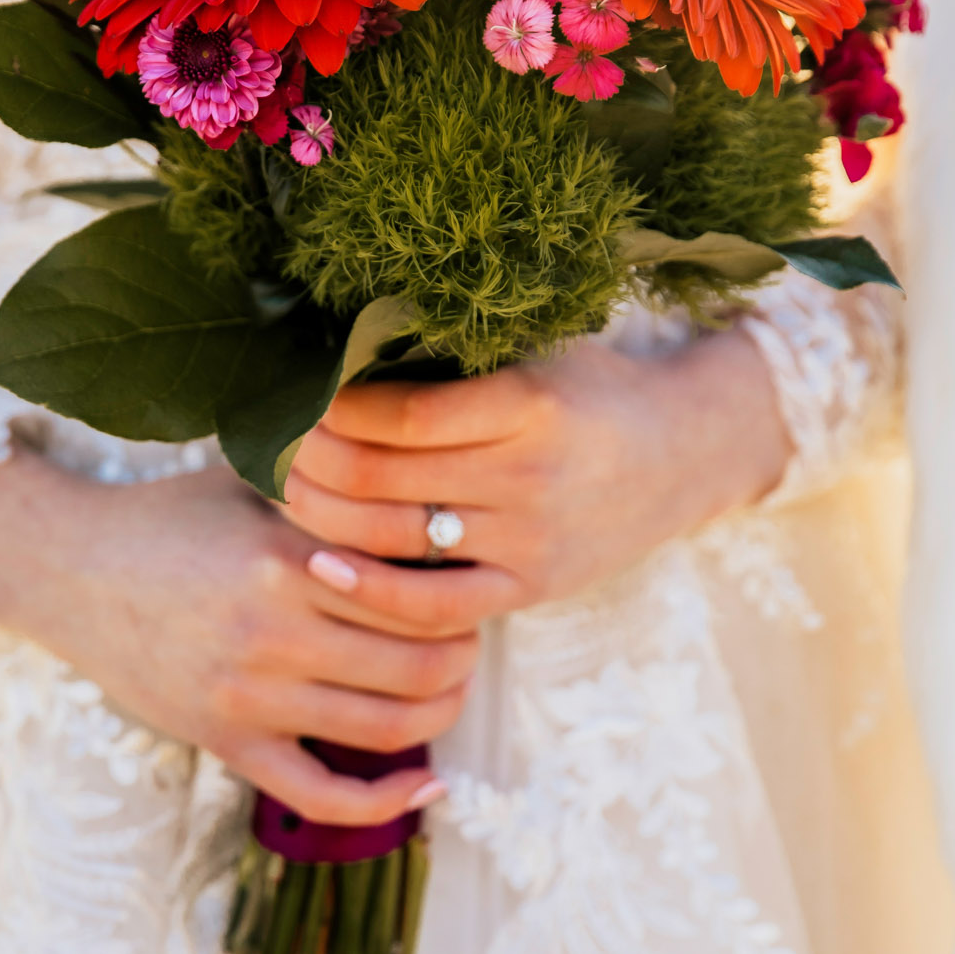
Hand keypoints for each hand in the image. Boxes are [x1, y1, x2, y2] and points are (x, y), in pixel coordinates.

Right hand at [0, 455, 513, 822]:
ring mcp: (250, 698)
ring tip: (452, 686)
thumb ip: (329, 478)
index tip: (470, 579)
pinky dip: (385, 801)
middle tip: (474, 634)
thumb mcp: (250, 477)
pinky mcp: (228, 744)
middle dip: (465, 652)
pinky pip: (322, 795)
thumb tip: (420, 460)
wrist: (71, 571)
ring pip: (387, 728)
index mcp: (286, 559)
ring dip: (442, 712)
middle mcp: (273, 634)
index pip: (415, 589)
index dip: (461, 589)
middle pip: (418, 662)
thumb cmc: (172, 515)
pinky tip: (429, 786)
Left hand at [282, 329, 791, 612]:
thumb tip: (341, 347)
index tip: (295, 392)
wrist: (685, 453)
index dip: (332, 407)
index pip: (400, 413)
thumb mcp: (537, 352)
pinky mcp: (531, 587)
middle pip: (384, 476)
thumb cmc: (592, 389)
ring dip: (323, 514)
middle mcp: (529, 475)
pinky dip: (372, 591)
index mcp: (528, 403)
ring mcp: (530, 539)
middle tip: (269, 439)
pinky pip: (435, 606)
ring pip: (395, 538)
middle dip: (310, 458)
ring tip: (284, 488)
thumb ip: (456, 358)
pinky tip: (322, 566)